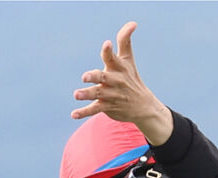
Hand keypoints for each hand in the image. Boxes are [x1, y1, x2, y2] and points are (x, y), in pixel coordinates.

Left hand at [72, 21, 173, 144]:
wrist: (143, 106)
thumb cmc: (132, 78)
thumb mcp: (129, 59)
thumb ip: (125, 40)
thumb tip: (133, 23)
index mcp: (119, 68)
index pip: (113, 58)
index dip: (109, 51)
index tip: (107, 44)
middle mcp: (115, 81)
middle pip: (103, 77)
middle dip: (94, 76)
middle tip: (84, 77)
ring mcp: (111, 95)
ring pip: (97, 94)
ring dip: (87, 94)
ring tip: (76, 94)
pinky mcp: (107, 107)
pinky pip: (94, 110)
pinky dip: (84, 112)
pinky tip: (73, 114)